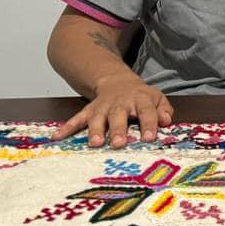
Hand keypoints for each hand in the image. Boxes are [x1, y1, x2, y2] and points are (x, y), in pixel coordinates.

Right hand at [51, 73, 173, 147]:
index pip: (147, 111)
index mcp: (140, 100)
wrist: (118, 82)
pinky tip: (57, 137)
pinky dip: (67, 127)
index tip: (149, 138)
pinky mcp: (89, 110)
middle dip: (119, 129)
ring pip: (98, 117)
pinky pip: (77, 118)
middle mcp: (120, 103)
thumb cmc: (140, 97)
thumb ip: (164, 110)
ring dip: (95, 130)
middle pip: (119, 115)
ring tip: (95, 143)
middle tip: (119, 144)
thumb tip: (167, 121)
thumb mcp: (157, 99)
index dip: (149, 124)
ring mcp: (103, 106)